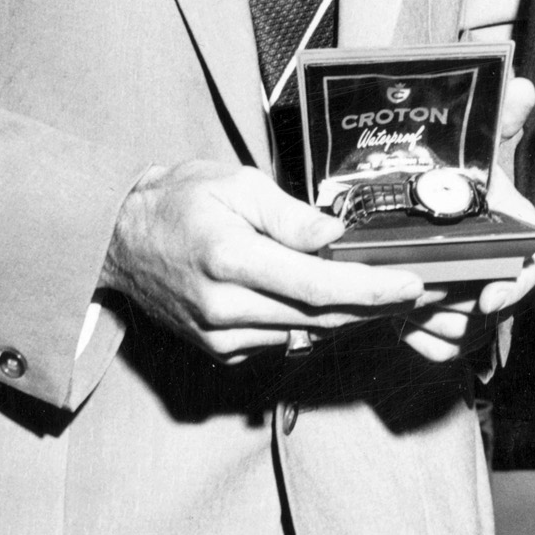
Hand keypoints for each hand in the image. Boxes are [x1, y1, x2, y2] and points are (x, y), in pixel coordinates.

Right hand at [101, 153, 429, 361]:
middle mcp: (223, 305)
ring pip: (304, 332)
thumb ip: (291, 215)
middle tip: (415, 292)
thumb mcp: (238, 185)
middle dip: (374, 306)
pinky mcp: (217, 349)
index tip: (411, 285)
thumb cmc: (179, 202)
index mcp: (230, 258)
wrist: (119, 241)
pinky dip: (309, 323)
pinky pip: (279, 341)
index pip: (316, 284)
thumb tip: (337, 235)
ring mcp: (218, 334)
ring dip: (347, 317)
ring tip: (382, 295)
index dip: (370, 289)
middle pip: (318, 315)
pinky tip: (328, 303)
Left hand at [400, 75, 534, 366]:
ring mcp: (474, 303)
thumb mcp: (470, 149)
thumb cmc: (448, 184)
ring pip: (465, 334)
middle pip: (494, 309)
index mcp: (512, 234)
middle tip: (417, 295)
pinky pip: (442, 351)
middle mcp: (498, 272)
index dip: (517, 287)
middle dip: (456, 307)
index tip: (486, 298)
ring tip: (401, 300)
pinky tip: (400, 323)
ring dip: (433, 323)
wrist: (404, 215)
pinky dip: (421, 342)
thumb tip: (522, 85)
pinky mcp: (449, 328)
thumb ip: (496, 119)